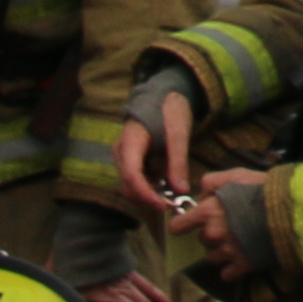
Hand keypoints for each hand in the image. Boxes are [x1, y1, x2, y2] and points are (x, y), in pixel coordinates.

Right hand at [117, 74, 205, 216]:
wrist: (164, 93)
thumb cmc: (170, 109)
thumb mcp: (178, 133)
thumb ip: (178, 162)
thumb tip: (182, 191)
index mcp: (130, 141)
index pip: (131, 175)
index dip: (145, 194)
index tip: (163, 207)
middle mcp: (121, 151)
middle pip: (128, 184)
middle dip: (148, 200)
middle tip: (172, 208)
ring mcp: (124, 156)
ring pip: (131, 185)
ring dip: (150, 196)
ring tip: (172, 201)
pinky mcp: (131, 160)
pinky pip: (137, 180)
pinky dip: (151, 188)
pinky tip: (167, 191)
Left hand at [187, 168, 276, 283]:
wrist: (290, 211)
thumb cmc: (261, 189)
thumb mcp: (234, 175)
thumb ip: (211, 182)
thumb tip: (200, 196)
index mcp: (207, 212)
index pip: (178, 226)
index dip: (182, 225)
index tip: (186, 225)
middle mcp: (212, 235)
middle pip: (202, 240)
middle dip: (211, 234)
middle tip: (229, 225)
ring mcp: (227, 253)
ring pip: (212, 258)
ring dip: (220, 252)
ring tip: (237, 242)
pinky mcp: (242, 266)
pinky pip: (227, 274)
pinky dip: (232, 268)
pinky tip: (242, 257)